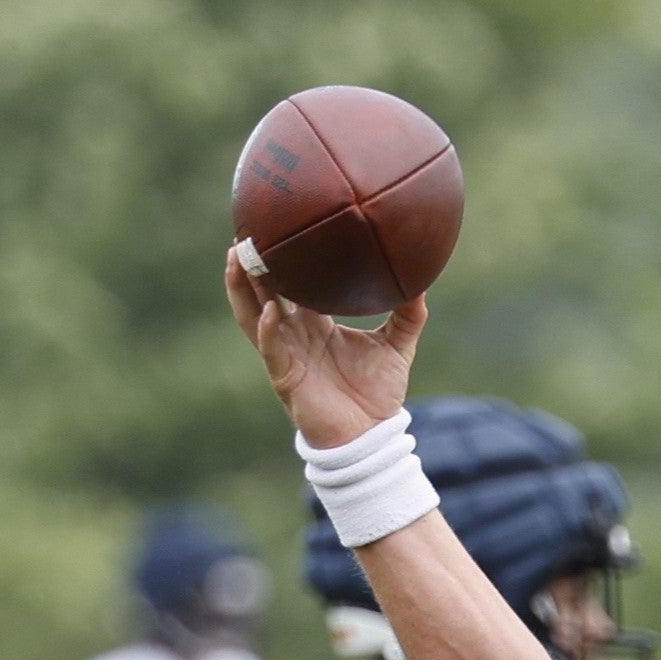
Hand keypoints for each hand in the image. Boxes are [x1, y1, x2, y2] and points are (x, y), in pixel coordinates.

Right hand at [221, 247, 423, 449]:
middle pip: (261, 291)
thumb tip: (423, 280)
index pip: (290, 283)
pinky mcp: (285, 377)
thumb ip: (409, 314)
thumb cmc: (377, 392)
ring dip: (242, 287)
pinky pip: (271, 349)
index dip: (280, 258)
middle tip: (245, 230)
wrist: (372, 434)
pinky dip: (268, 329)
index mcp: (313, 322)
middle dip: (250, 263)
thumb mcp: (398, 345)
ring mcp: (284, 353)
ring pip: (252, 314)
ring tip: (237, 258)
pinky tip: (270, 310)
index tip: (275, 225)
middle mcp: (293, 333)